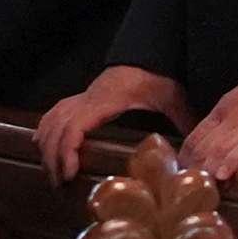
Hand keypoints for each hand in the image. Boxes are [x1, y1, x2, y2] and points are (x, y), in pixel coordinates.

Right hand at [37, 66, 187, 180]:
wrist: (148, 55)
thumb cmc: (159, 77)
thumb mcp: (173, 97)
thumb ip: (184, 120)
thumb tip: (195, 151)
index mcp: (107, 100)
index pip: (76, 125)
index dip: (67, 150)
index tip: (69, 173)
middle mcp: (88, 98)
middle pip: (57, 128)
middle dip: (53, 157)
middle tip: (61, 183)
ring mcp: (82, 97)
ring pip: (51, 120)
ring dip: (47, 146)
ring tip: (53, 173)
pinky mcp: (81, 98)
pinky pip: (54, 112)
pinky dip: (45, 129)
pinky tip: (42, 145)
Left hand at [182, 85, 237, 181]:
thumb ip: (227, 118)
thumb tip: (217, 138)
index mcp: (221, 111)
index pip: (194, 137)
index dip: (186, 157)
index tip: (184, 171)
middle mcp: (227, 121)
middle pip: (202, 148)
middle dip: (195, 169)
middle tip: (193, 186)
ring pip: (216, 152)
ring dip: (209, 171)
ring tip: (206, 187)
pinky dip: (230, 164)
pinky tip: (224, 176)